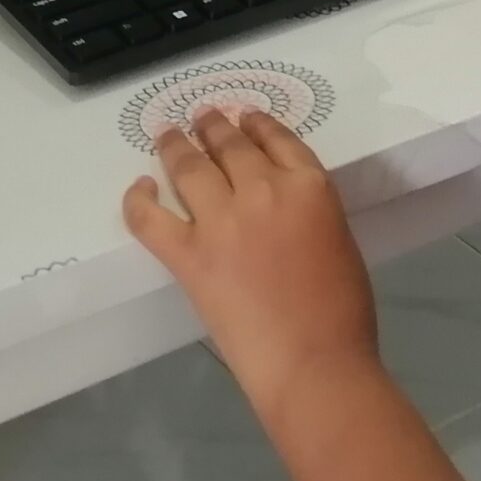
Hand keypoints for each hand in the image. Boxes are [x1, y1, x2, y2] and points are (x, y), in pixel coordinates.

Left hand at [124, 109, 377, 419]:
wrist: (314, 363)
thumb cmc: (342, 313)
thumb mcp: (339, 241)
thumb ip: (310, 213)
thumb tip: (283, 209)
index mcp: (310, 187)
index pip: (278, 138)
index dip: (257, 124)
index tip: (245, 117)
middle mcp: (263, 190)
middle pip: (231, 145)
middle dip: (214, 127)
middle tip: (201, 118)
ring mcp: (222, 220)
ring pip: (189, 167)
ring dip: (177, 145)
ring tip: (169, 134)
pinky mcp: (189, 255)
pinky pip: (151, 218)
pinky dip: (138, 199)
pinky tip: (139, 187)